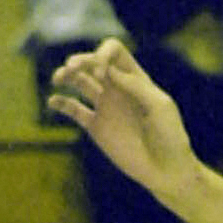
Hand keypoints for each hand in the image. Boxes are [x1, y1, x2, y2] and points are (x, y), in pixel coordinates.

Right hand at [47, 40, 196, 203]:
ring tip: (57, 78)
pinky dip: (62, 103)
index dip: (102, 55)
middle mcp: (118, 88)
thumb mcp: (160, 106)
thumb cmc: (170, 137)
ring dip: (67, 75)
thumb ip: (136, 86)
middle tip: (70, 69)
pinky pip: (74, 110)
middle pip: (93, 62)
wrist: (166, 170)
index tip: (100, 73)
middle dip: (80, 61)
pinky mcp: (96, 126)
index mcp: (136, 78)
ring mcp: (106, 106)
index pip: (114, 52)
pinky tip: (52, 101)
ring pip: (80, 82)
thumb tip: (109, 69)